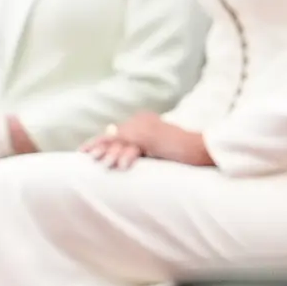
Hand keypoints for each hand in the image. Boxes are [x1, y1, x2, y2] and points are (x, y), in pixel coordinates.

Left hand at [84, 112, 212, 171]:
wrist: (203, 149)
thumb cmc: (186, 152)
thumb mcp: (160, 148)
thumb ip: (143, 147)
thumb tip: (124, 155)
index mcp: (146, 121)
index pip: (119, 132)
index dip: (102, 141)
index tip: (87, 149)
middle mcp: (144, 121)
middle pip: (116, 133)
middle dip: (99, 144)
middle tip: (84, 153)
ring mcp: (148, 127)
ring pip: (120, 139)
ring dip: (107, 151)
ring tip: (96, 161)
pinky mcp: (152, 137)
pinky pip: (131, 146)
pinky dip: (122, 155)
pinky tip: (116, 164)